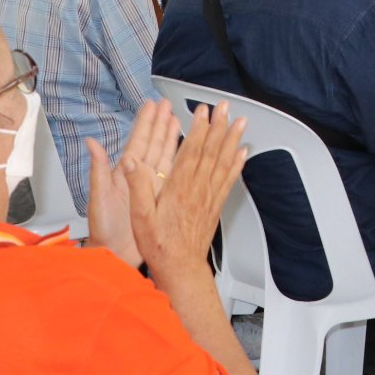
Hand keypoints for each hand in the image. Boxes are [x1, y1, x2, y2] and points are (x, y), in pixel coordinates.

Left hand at [85, 103, 180, 268]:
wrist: (114, 254)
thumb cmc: (103, 230)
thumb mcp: (98, 197)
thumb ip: (98, 169)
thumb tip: (91, 143)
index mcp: (123, 173)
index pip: (138, 141)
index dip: (145, 122)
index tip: (151, 105)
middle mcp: (138, 177)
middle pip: (153, 143)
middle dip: (160, 123)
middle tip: (167, 105)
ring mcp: (150, 186)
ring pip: (164, 155)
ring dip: (171, 137)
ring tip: (177, 120)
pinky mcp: (160, 198)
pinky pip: (173, 174)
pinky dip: (180, 161)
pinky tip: (186, 151)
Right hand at [125, 100, 246, 282]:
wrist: (180, 267)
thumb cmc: (159, 244)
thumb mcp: (139, 216)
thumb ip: (137, 186)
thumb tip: (131, 161)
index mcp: (178, 188)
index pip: (190, 151)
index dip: (198, 128)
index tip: (203, 111)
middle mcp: (197, 188)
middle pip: (211, 150)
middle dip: (219, 126)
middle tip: (225, 107)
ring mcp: (209, 196)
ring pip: (223, 161)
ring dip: (232, 139)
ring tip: (240, 122)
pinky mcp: (215, 204)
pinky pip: (229, 179)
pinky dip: (238, 163)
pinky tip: (243, 152)